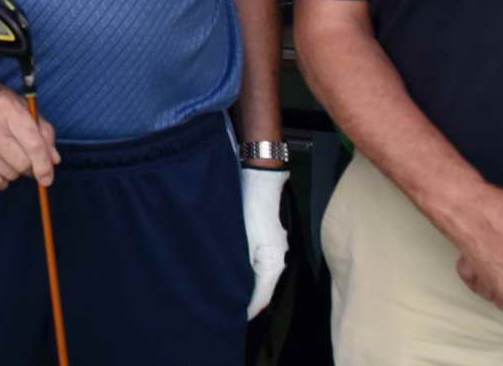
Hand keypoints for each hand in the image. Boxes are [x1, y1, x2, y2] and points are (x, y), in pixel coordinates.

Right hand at [0, 75, 59, 191]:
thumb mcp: (21, 104)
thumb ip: (42, 130)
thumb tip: (53, 160)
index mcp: (7, 107)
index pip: (33, 144)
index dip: (44, 165)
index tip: (48, 177)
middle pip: (22, 163)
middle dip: (30, 167)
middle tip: (28, 160)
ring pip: (9, 175)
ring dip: (15, 171)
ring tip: (8, 155)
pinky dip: (0, 180)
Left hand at [241, 167, 288, 319]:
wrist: (259, 181)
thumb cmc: (249, 210)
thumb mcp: (242, 242)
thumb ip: (240, 268)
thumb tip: (234, 293)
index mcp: (272, 265)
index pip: (260, 299)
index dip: (245, 312)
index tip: (230, 322)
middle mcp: (277, 261)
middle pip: (262, 291)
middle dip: (245, 302)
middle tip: (225, 312)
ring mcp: (274, 252)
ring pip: (260, 279)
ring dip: (246, 288)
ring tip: (226, 297)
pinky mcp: (268, 243)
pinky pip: (259, 266)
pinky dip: (247, 274)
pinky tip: (234, 275)